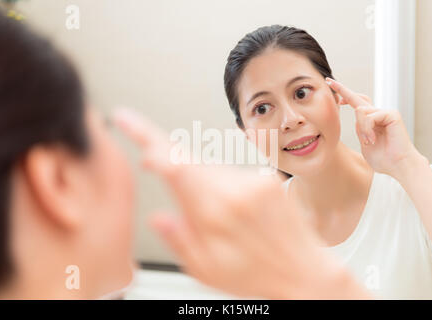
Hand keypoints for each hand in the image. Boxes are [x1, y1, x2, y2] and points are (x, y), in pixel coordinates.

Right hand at [112, 107, 370, 298]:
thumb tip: (157, 216)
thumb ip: (178, 238)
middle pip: (190, 164)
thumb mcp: (205, 269)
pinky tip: (243, 214)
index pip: (173, 162)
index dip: (146, 136)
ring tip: (228, 223)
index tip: (126, 119)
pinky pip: (234, 174)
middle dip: (179, 178)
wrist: (305, 274)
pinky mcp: (269, 178)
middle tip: (196, 215)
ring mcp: (256, 180)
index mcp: (215, 212)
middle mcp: (237, 189)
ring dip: (208, 189)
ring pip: (212, 171)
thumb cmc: (256, 276)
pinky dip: (228, 190)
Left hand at [326, 78, 426, 178]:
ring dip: (361, 128)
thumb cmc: (383, 159)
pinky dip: (367, 128)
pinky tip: (372, 139)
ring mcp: (385, 113)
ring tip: (368, 141)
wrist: (398, 166)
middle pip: (357, 97)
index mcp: (370, 121)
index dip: (344, 95)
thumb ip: (360, 129)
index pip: (355, 103)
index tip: (332, 87)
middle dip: (342, 90)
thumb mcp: (365, 142)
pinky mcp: (392, 114)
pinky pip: (370, 116)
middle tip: (329, 82)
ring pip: (360, 111)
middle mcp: (378, 114)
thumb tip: (358, 115)